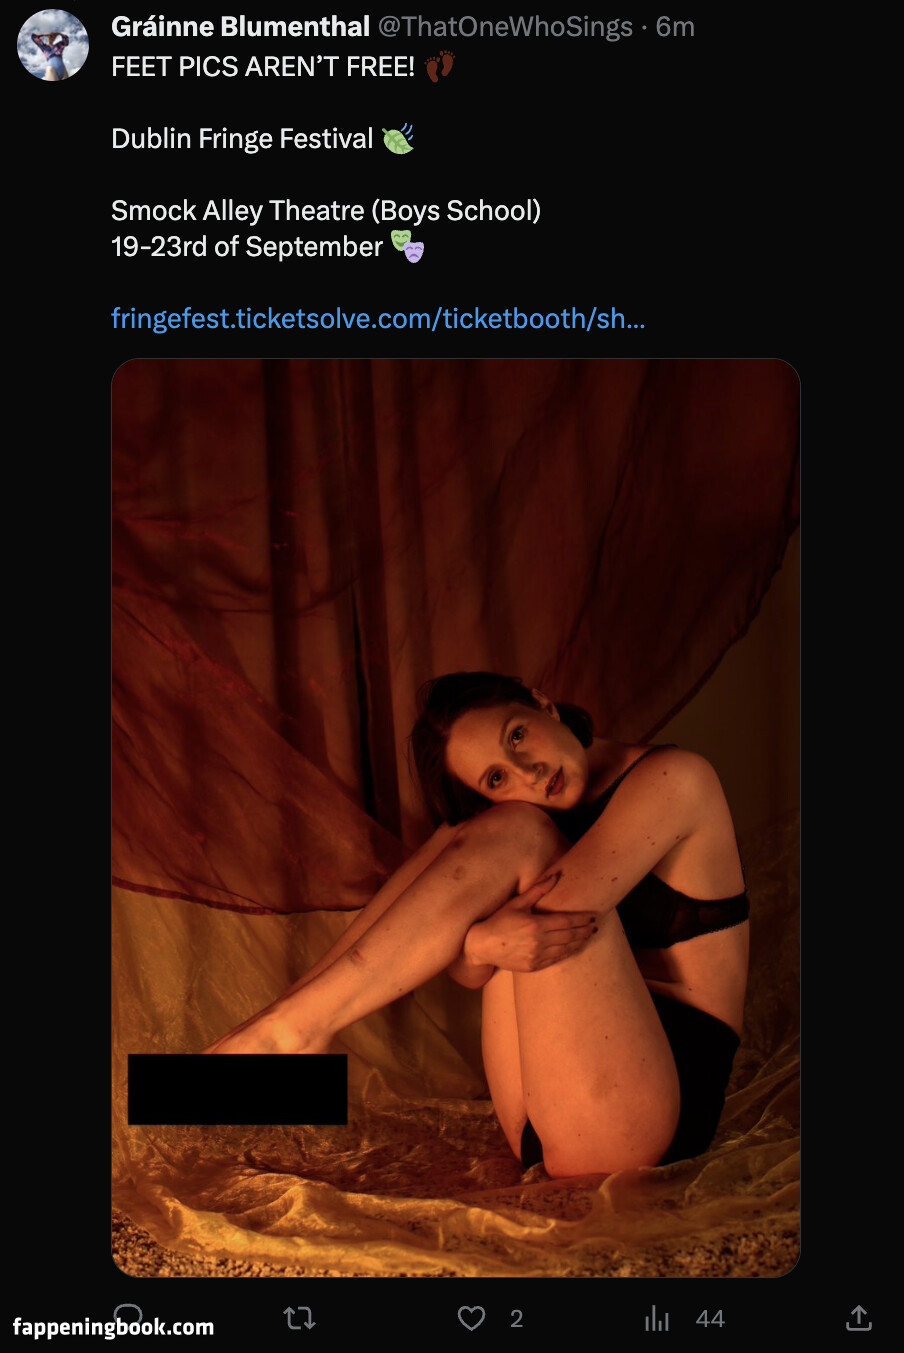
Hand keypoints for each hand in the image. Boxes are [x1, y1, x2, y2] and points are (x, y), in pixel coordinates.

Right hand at [463, 875, 596, 971]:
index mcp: (535, 924)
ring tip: (588, 937)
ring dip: (579, 943)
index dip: (581, 919)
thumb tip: (556, 876)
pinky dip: (567, 953)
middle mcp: (538, 942)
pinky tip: (573, 948)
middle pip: (569, 936)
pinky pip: (556, 959)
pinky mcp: (533, 966)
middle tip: (594, 927)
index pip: (566, 921)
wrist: (482, 945)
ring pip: (565, 949)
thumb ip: (538, 890)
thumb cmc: (499, 921)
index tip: (592, 917)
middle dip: (584, 931)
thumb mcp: (517, 903)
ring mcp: (536, 956)